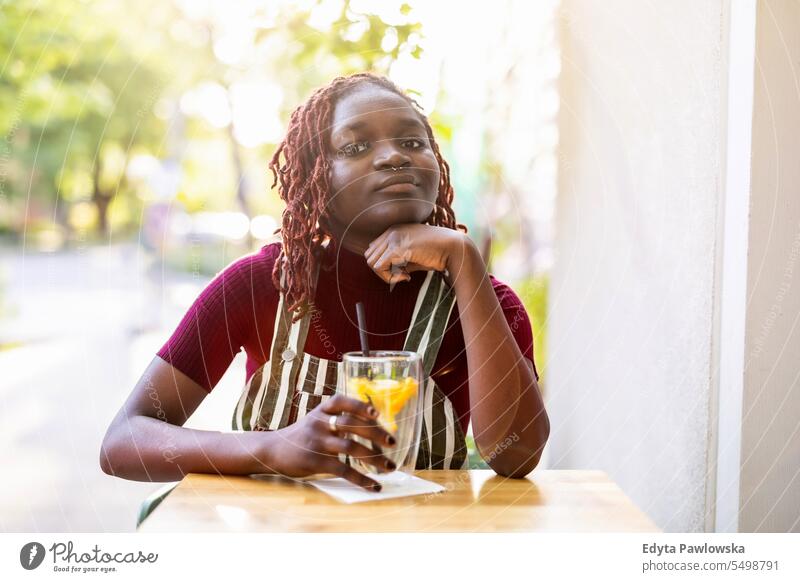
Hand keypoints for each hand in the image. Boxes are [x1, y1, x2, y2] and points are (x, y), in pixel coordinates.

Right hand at [261, 394, 397, 490]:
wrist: (272, 450)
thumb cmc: (303, 435)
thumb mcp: (317, 419)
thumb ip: (339, 419)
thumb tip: (375, 426)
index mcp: (322, 409)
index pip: (342, 402)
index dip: (360, 406)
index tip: (377, 414)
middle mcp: (319, 422)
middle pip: (352, 425)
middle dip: (376, 434)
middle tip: (392, 443)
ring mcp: (316, 442)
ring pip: (351, 448)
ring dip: (374, 458)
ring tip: (389, 466)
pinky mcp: (315, 462)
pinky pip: (343, 470)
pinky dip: (361, 479)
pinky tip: (373, 485)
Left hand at [364, 224, 468, 285]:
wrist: (454, 248)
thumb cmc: (437, 253)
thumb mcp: (413, 255)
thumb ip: (398, 260)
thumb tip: (385, 273)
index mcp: (394, 230)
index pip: (374, 250)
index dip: (384, 265)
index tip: (402, 271)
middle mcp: (391, 231)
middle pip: (370, 256)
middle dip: (383, 271)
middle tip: (402, 275)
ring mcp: (394, 238)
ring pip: (371, 262)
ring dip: (386, 275)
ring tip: (404, 276)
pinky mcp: (397, 248)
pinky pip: (379, 268)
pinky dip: (390, 278)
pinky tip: (407, 277)